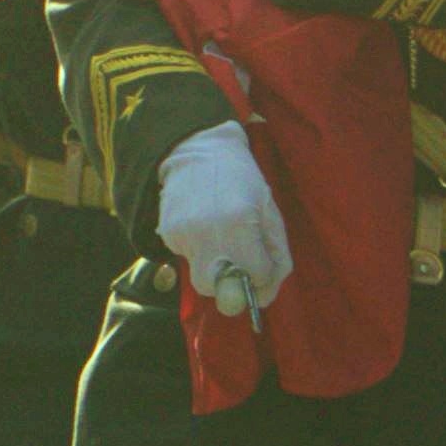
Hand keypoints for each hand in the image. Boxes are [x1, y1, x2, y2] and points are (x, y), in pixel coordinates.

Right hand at [154, 122, 289, 318]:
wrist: (198, 149)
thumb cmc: (242, 180)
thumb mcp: (270, 212)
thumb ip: (277, 257)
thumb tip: (265, 295)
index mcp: (239, 225)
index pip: (255, 276)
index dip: (262, 273)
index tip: (261, 260)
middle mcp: (207, 234)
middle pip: (218, 291)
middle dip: (232, 285)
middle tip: (239, 264)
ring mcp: (183, 235)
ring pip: (200, 277)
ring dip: (215, 267)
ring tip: (219, 235)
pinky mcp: (168, 234)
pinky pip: (188, 258)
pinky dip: (199, 251)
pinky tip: (203, 225)